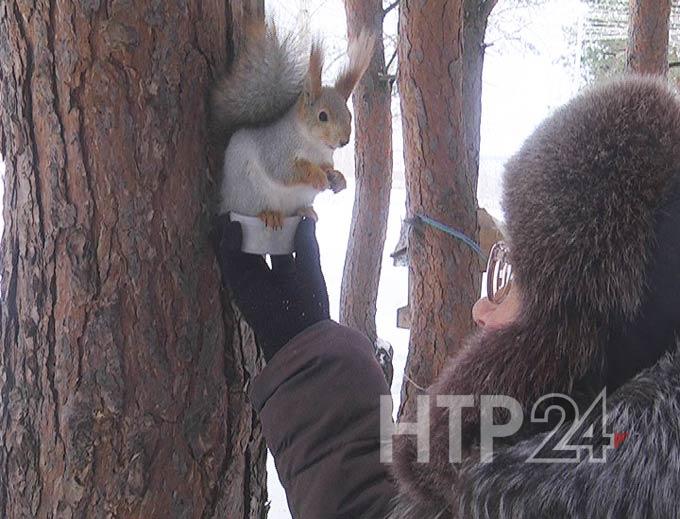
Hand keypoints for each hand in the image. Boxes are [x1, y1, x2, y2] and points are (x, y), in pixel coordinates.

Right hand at [213, 215, 329, 360]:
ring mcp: (253, 279)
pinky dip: (228, 245)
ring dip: (233, 232)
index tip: (269, 206)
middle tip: (243, 205)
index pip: (278, 242)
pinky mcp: (239, 285)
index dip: (272, 225)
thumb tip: (308, 218)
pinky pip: (230, 261)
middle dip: (249, 226)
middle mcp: (269, 273)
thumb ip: (306, 244)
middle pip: (255, 244)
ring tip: (230, 212)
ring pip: (239, 251)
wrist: (296, 333)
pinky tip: (231, 227)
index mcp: (289, 268)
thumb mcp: (309, 268)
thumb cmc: (309, 303)